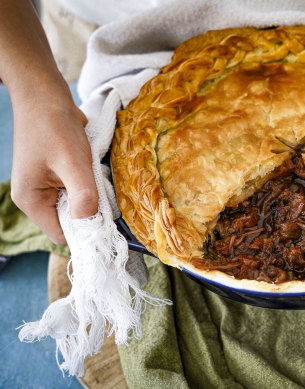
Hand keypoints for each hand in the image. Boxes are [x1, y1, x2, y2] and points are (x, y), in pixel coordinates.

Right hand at [11, 94, 97, 243]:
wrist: (45, 95)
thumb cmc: (54, 127)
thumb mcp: (73, 162)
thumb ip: (83, 194)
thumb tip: (91, 223)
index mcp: (32, 201)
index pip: (62, 234)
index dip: (85, 231)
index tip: (107, 220)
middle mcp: (37, 198)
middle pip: (71, 221)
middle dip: (91, 210)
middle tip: (107, 194)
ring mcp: (47, 186)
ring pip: (78, 204)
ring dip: (93, 194)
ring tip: (97, 176)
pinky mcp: (58, 175)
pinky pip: (79, 189)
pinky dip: (90, 182)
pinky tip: (95, 168)